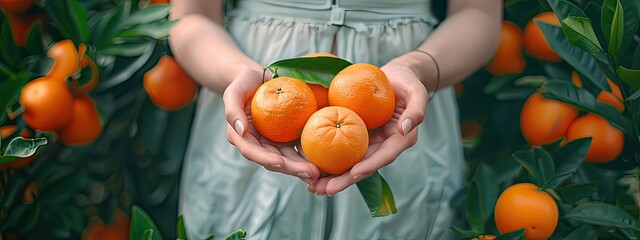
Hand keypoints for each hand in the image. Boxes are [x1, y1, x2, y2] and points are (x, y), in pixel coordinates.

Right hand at [223, 68, 320, 183]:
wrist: (260, 78)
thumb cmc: (244, 83)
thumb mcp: (234, 92)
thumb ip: (233, 111)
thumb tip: (241, 131)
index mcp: (243, 138)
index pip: (252, 152)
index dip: (265, 159)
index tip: (279, 163)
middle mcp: (259, 144)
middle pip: (274, 160)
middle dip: (291, 169)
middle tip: (309, 173)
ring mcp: (275, 143)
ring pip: (289, 159)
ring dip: (303, 167)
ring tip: (318, 172)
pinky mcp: (289, 138)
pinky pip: (299, 148)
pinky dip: (310, 155)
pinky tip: (323, 161)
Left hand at [307, 60, 427, 195]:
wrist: (395, 76)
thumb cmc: (408, 81)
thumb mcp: (416, 91)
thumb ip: (417, 109)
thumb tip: (405, 128)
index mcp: (400, 139)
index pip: (384, 156)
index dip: (369, 166)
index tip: (353, 174)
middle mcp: (383, 146)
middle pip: (364, 166)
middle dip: (344, 180)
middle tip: (324, 190)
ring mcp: (369, 142)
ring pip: (350, 163)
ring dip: (331, 176)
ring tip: (312, 187)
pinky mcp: (356, 135)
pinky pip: (340, 148)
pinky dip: (326, 157)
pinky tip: (309, 164)